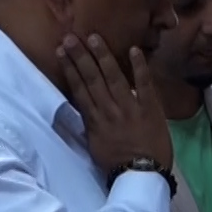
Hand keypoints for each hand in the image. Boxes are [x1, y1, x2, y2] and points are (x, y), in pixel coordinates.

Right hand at [58, 34, 173, 173]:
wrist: (143, 174)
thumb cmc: (117, 163)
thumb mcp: (95, 146)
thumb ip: (90, 124)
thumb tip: (84, 107)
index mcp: (94, 120)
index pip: (79, 89)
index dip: (69, 69)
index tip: (61, 52)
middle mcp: (108, 110)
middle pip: (92, 79)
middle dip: (80, 56)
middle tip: (71, 37)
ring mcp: (129, 108)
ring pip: (113, 77)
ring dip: (103, 56)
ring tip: (94, 37)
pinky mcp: (150, 108)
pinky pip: (144, 84)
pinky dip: (139, 67)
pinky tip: (134, 49)